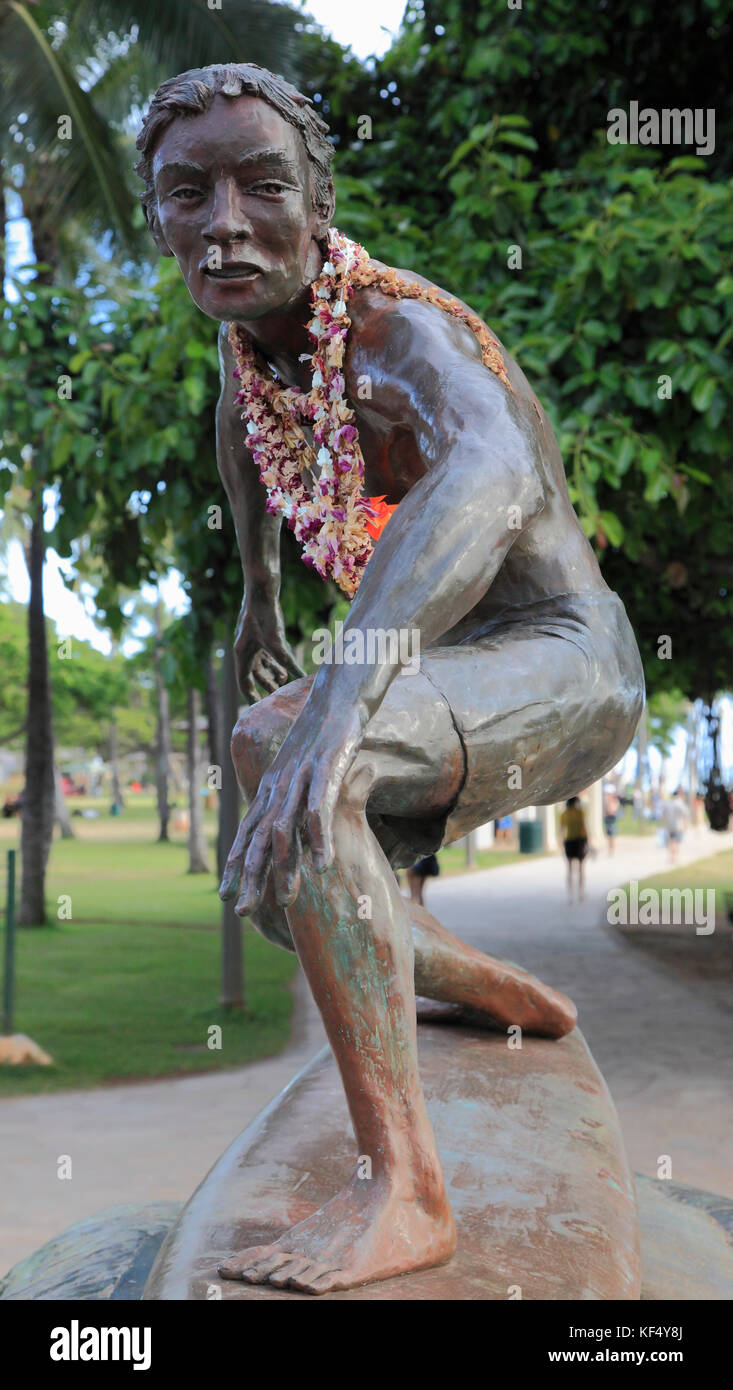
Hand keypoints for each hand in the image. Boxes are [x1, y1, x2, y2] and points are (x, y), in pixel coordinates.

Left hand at [220, 702, 362, 914]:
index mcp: (270, 790)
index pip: (246, 833)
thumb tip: (291, 828)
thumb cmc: (319, 738)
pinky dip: (318, 840)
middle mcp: (278, 788)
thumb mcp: (299, 771)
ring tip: (286, 901)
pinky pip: (318, 811)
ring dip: (284, 867)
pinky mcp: (325, 771)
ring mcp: (300, 779)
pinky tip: (322, 867)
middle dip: (249, 877)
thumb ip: (291, 799)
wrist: (336, 699)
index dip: (234, 865)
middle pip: (258, 840)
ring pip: (285, 831)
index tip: (224, 895)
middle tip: (240, 911)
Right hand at [234, 595, 304, 701]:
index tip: (259, 709)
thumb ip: (288, 662)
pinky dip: (274, 660)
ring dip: (271, 673)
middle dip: (265, 686)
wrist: (261, 589)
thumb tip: (302, 679)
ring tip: (283, 681)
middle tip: (277, 698)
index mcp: (242, 655)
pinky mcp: (260, 632)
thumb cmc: (265, 615)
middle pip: (253, 675)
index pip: (244, 683)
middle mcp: (244, 649)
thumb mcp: (277, 643)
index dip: (251, 698)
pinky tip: (285, 664)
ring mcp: (252, 640)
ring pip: (260, 663)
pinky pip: (265, 652)